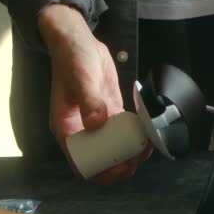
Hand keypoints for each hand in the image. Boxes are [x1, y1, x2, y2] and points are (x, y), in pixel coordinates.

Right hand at [38, 4, 149, 182]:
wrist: (79, 42)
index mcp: (67, 129)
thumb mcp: (81, 78)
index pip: (80, 163)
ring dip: (129, 152)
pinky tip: (146, 134)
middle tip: (136, 160)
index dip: (98, 172)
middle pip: (100, 159)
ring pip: (113, 147)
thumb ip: (89, 101)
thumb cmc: (73, 59)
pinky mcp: (108, 111)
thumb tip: (96, 123)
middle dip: (118, 165)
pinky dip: (133, 135)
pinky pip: (121, 131)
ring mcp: (95, 121)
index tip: (118, 170)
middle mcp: (81, 129)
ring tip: (145, 148)